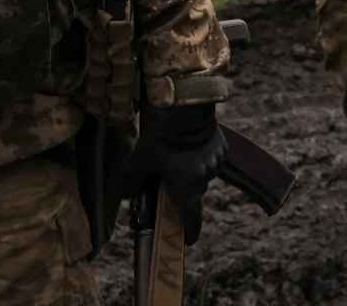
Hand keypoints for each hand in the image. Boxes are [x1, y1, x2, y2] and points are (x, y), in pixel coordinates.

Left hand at [125, 104, 224, 243]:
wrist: (184, 107)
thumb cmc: (161, 136)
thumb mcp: (140, 159)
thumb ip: (132, 180)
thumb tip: (125, 195)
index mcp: (188, 186)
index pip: (191, 218)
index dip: (189, 231)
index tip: (188, 240)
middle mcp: (205, 178)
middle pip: (194, 191)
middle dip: (183, 188)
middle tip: (168, 178)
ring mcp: (216, 161)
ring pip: (203, 172)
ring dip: (192, 168)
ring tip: (177, 152)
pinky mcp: (222, 145)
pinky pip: (211, 156)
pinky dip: (202, 153)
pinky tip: (189, 140)